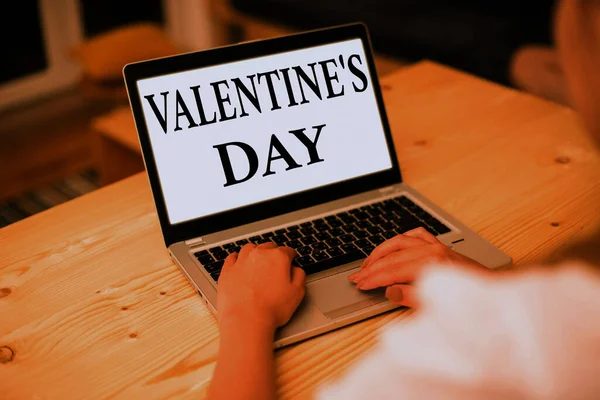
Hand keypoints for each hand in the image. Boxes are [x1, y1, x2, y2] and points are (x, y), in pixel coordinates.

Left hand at [217, 242, 305, 332]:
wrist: (246, 319)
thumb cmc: (272, 308)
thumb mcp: (297, 293)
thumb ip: (299, 275)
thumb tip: (296, 269)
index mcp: (278, 257)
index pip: (288, 251)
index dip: (291, 257)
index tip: (290, 261)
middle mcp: (259, 254)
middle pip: (269, 247)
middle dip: (274, 253)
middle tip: (275, 265)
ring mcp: (241, 261)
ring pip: (250, 248)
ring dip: (256, 252)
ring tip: (257, 262)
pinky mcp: (228, 270)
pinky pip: (232, 257)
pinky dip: (237, 258)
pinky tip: (239, 263)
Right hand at [348, 227, 487, 306]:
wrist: (496, 300)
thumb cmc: (469, 305)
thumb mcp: (435, 308)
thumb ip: (410, 297)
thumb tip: (389, 290)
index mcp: (431, 266)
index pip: (391, 271)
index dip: (372, 278)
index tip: (359, 285)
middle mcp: (433, 252)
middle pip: (393, 257)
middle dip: (371, 267)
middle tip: (356, 277)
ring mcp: (437, 247)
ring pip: (400, 241)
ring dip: (381, 251)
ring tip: (367, 263)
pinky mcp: (441, 246)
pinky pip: (417, 235)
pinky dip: (403, 239)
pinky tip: (393, 246)